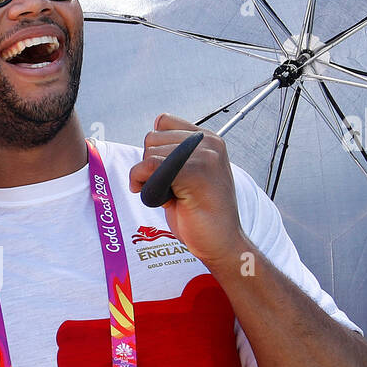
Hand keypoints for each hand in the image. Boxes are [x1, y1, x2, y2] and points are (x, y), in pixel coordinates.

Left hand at [128, 114, 245, 267]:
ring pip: (148, 154)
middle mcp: (208, 142)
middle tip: (168, 189)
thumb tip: (149, 139)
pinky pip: (149, 167)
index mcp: (209, 139)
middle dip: (149, 166)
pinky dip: (144, 185)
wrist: (222, 244)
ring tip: (171, 196)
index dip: (155, 148)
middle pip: (152, 139)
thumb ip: (173, 154)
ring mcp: (204, 156)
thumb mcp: (188, 175)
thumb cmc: (201, 215)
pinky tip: (160, 199)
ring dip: (148, 179)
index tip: (164, 172)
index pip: (163, 122)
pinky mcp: (195, 172)